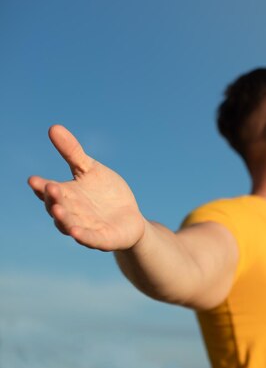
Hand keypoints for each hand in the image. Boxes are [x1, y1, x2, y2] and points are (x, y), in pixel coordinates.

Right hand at [28, 125, 144, 250]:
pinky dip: (82, 236)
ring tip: (58, 209)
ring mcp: (85, 227)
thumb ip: (72, 152)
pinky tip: (76, 233)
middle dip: (53, 198)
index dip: (41, 187)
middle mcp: (71, 213)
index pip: (49, 191)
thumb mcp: (90, 169)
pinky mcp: (102, 239)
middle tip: (49, 188)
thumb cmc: (105, 193)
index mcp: (66, 195)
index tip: (34, 180)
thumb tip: (53, 127)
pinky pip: (90, 239)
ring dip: (63, 218)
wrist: (129, 218)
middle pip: (58, 206)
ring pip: (69, 224)